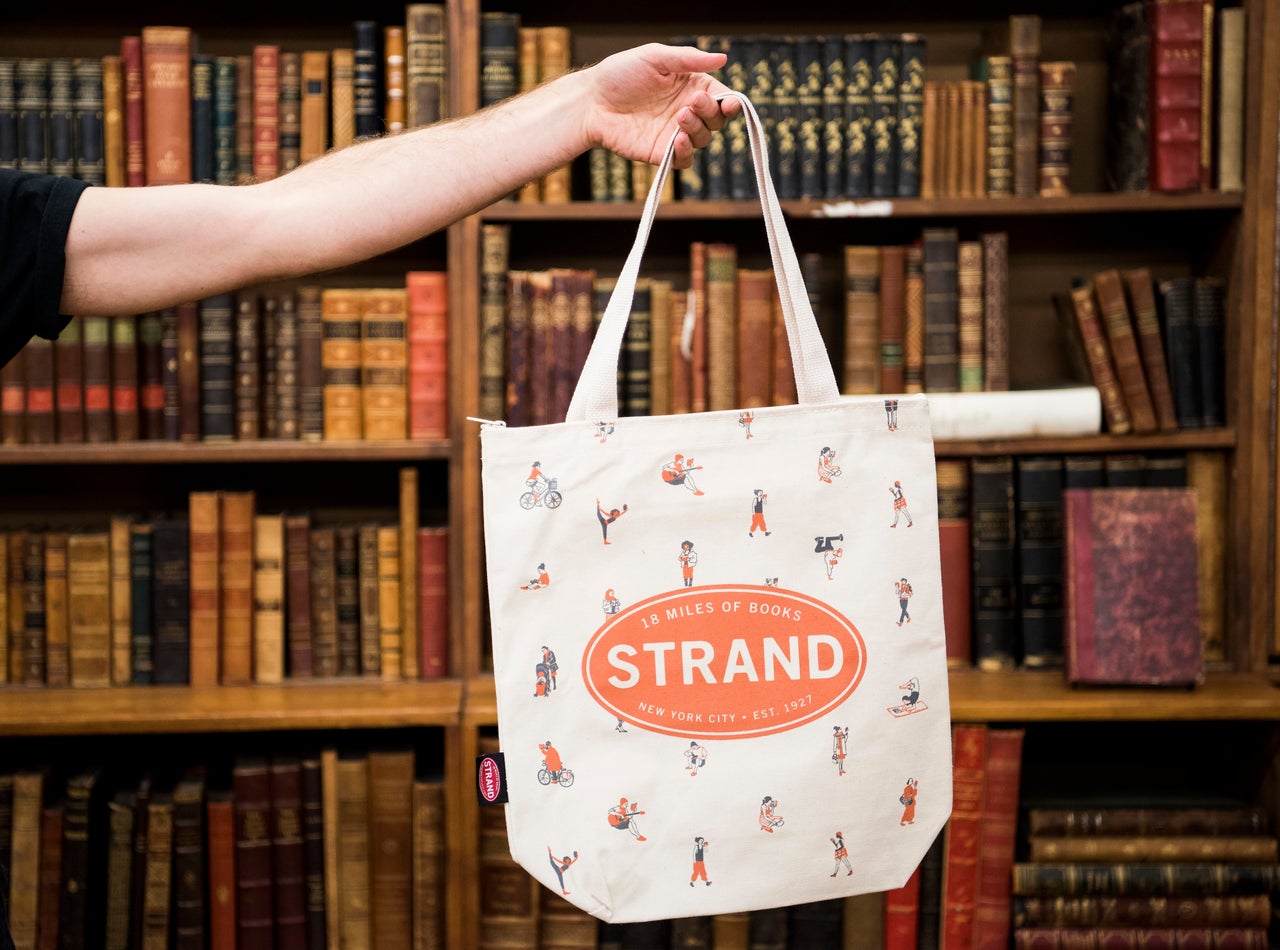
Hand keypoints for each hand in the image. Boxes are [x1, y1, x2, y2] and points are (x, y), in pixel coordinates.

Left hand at [582, 44, 739, 168]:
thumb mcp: (655, 57)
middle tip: (692, 103)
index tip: (729, 103)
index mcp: (691, 86)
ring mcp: (674, 133)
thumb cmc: (620, 74)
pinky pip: (684, 160)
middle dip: (711, 113)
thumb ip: (688, 59)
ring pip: (703, 140)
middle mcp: (686, 111)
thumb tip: (723, 59)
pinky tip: (677, 140)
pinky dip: (686, 152)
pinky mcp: (661, 153)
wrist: (591, 102)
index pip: (721, 97)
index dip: (730, 102)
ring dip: (698, 129)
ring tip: (680, 116)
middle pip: (717, 120)